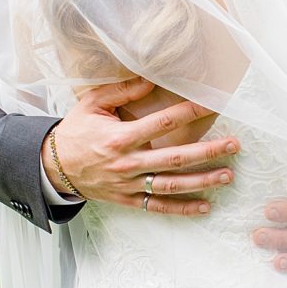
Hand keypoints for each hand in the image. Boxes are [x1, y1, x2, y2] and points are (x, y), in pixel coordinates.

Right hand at [42, 77, 238, 215]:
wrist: (53, 167)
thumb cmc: (75, 131)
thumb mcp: (91, 104)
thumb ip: (121, 90)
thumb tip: (150, 78)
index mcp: (120, 137)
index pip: (162, 123)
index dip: (188, 112)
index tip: (210, 104)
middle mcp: (127, 163)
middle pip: (175, 158)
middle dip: (207, 152)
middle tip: (233, 145)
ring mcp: (128, 184)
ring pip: (171, 185)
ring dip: (202, 181)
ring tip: (227, 175)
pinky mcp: (127, 199)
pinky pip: (158, 206)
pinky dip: (182, 209)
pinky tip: (205, 206)